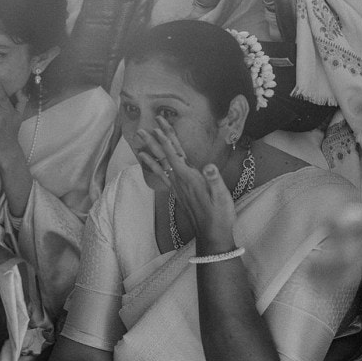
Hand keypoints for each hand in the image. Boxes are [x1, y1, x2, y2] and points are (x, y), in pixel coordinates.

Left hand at [136, 116, 235, 250]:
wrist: (212, 234)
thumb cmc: (219, 215)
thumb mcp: (222, 197)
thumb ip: (214, 180)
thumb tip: (209, 167)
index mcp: (189, 178)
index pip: (174, 154)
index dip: (165, 139)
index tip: (157, 125)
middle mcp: (179, 180)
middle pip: (164, 157)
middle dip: (153, 141)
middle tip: (141, 129)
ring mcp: (177, 186)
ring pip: (161, 165)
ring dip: (150, 152)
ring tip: (139, 142)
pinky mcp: (178, 191)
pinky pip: (162, 175)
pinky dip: (154, 166)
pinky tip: (149, 163)